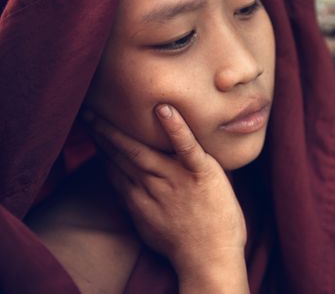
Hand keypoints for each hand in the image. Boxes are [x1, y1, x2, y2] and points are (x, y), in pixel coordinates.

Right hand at [83, 105, 247, 288]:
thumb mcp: (150, 228)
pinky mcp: (202, 173)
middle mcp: (153, 187)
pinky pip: (187, 148)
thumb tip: (127, 189)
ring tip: (106, 108)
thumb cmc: (185, 248)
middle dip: (103, 134)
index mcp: (140, 200)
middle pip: (123, 156)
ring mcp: (177, 179)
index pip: (116, 169)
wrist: (210, 261)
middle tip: (87, 113)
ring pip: (144, 150)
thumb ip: (138, 205)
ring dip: (123, 129)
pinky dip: (176, 129)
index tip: (91, 133)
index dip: (102, 150)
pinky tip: (164, 110)